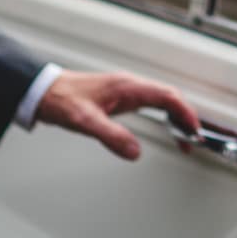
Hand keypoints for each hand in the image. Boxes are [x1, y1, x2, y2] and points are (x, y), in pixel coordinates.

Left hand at [35, 69, 199, 160]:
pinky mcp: (120, 96)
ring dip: (176, 116)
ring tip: (183, 135)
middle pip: (170, 97)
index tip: (194, 131)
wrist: (42, 91)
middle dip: (186, 117)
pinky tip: (164, 125)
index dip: (186, 114)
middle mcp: (130, 85)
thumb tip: (135, 152)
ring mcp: (126, 89)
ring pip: (162, 99)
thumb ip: (112, 137)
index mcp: (128, 87)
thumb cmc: (61, 100)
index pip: (168, 97)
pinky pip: (151, 102)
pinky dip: (164, 114)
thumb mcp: (85, 122)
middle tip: (192, 138)